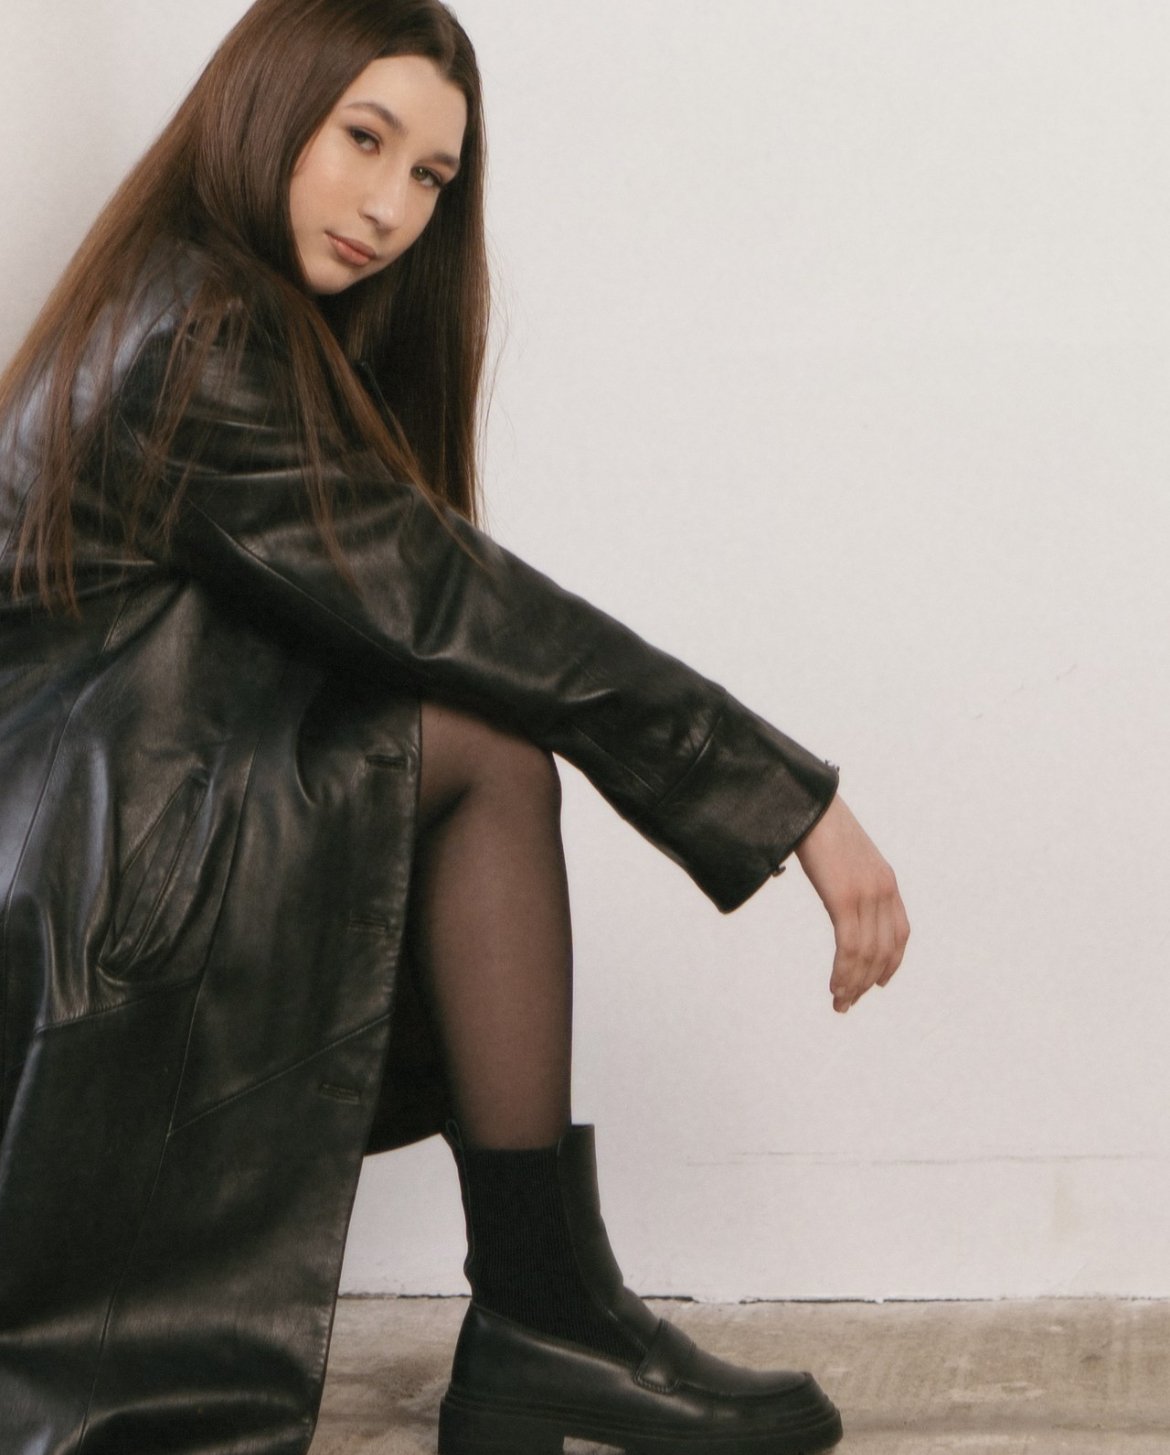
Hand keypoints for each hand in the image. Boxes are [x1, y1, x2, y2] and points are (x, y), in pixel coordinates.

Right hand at [794, 794, 908, 1012]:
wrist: (808, 802)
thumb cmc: (816, 824)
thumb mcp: (842, 855)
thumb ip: (846, 875)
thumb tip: (833, 886)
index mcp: (885, 879)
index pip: (899, 933)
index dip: (891, 963)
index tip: (876, 983)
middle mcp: (883, 890)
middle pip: (884, 951)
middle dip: (867, 982)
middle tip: (848, 1004)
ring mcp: (866, 894)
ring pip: (867, 955)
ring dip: (854, 984)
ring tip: (839, 1003)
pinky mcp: (845, 898)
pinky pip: (850, 947)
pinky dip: (844, 972)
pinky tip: (835, 986)